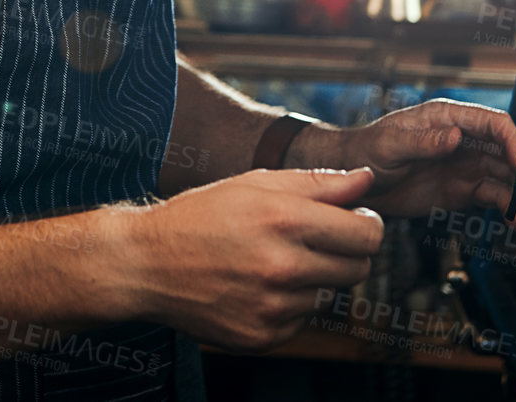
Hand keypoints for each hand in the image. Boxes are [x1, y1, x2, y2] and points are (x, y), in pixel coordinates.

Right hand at [114, 168, 384, 351]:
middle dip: (345, 251)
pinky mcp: (264, 337)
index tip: (356, 218)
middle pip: (357, 268)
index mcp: (284, 221)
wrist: (148, 264)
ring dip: (313, 278)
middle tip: (314, 239)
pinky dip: (289, 304)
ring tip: (271, 260)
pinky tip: (257, 286)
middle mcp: (282, 268)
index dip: (367, 223)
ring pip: (329, 293)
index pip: (367, 234)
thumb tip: (368, 178)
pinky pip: (302, 320)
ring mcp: (274, 308)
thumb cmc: (202, 216)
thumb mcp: (255, 184)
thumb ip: (319, 183)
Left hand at [301, 100, 515, 228]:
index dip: (514, 143)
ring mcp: (463, 165)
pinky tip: (515, 218)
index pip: (493, 124)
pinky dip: (507, 207)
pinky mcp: (461, 189)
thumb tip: (452, 135)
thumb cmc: (366, 150)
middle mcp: (461, 140)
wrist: (354, 180)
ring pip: (505, 176)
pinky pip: (492, 196)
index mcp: (447, 119)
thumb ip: (422, 141)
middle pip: (507, 150)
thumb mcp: (390, 144)